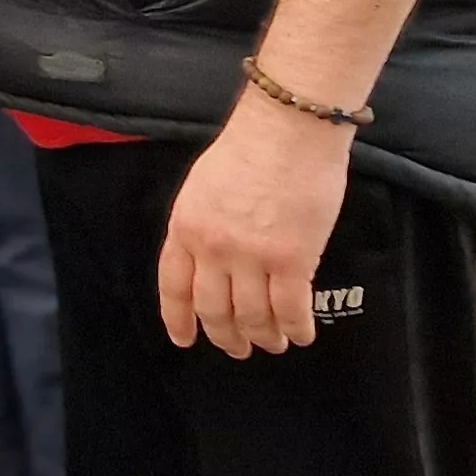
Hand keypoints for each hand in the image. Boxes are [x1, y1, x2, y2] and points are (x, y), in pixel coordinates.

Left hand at [156, 91, 355, 357]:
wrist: (289, 127)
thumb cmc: (250, 146)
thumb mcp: (203, 186)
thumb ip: (201, 224)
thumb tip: (211, 260)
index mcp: (185, 227)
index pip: (174, 287)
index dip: (179, 320)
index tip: (185, 341)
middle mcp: (212, 249)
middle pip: (214, 310)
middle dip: (227, 337)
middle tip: (239, 348)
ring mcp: (251, 257)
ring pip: (253, 317)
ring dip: (265, 337)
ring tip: (274, 343)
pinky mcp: (292, 260)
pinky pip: (291, 310)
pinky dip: (296, 329)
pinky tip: (301, 335)